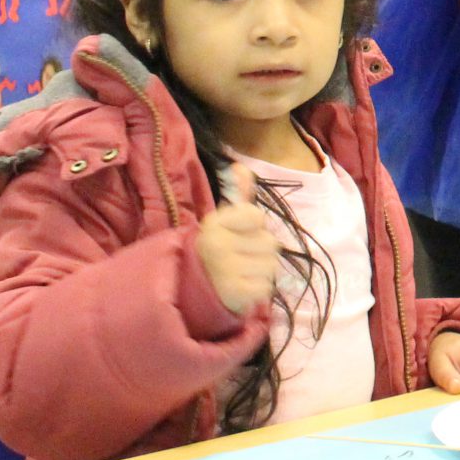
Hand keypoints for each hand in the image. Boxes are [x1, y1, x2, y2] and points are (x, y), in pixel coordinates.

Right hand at [195, 164, 282, 314]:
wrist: (187, 292)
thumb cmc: (214, 251)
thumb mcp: (221, 221)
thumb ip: (237, 194)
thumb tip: (240, 165)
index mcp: (213, 224)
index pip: (257, 216)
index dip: (253, 226)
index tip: (238, 234)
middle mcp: (217, 246)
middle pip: (270, 242)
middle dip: (260, 250)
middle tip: (240, 257)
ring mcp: (225, 271)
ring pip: (272, 265)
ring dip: (261, 270)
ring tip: (241, 272)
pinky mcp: (234, 294)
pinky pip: (266, 286)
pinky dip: (258, 289)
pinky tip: (241, 287)